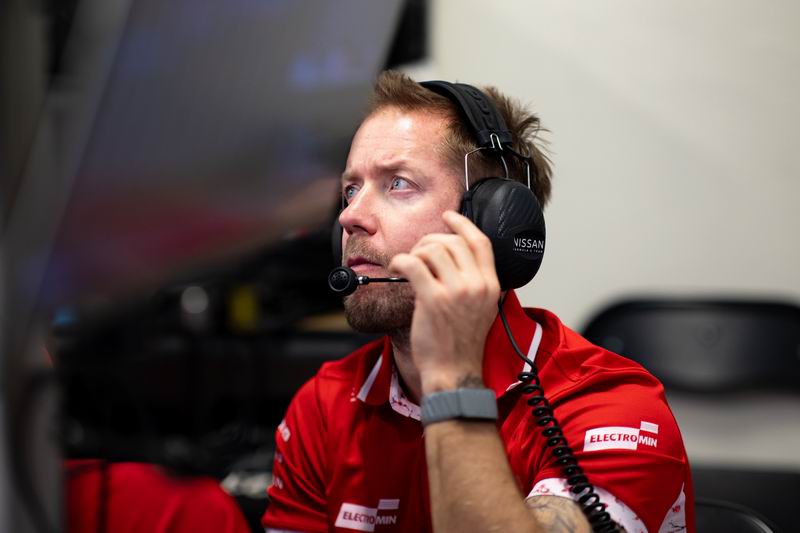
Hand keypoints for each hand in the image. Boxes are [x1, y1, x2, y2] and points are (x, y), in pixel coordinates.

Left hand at [388, 211, 500, 393]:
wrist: (454, 372)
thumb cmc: (462, 345)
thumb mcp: (482, 309)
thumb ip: (475, 283)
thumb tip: (454, 259)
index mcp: (491, 285)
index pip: (480, 242)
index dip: (463, 224)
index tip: (449, 216)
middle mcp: (476, 284)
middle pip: (452, 242)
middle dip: (431, 240)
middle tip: (418, 252)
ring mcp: (456, 291)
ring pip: (432, 250)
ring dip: (414, 252)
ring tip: (407, 265)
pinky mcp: (433, 299)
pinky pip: (412, 264)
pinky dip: (400, 261)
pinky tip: (396, 269)